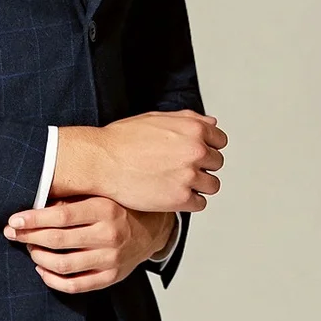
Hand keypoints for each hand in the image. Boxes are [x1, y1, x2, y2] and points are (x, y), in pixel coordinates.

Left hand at [3, 196, 176, 293]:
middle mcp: (109, 235)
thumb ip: (71, 199)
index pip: (62, 216)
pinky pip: (75, 285)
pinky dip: (52, 279)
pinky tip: (42, 269)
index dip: (34, 219)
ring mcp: (111, 259)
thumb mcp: (100, 194)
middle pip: (58, 241)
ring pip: (63, 265)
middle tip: (13, 233)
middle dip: (29, 237)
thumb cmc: (119, 207)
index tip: (14, 219)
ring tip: (30, 249)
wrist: (152, 228)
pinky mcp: (111, 277)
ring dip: (38, 258)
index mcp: (105, 209)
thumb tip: (35, 204)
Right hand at [51, 109, 226, 212]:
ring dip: (198, 185)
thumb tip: (212, 124)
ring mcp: (189, 175)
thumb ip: (188, 119)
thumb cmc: (123, 139)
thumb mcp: (157, 117)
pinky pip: (200, 203)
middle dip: (201, 166)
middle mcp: (196, 151)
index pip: (220, 141)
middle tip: (179, 168)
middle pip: (216, 163)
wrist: (101, 161)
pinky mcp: (180, 198)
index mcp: (193, 128)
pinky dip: (188, 201)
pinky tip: (171, 194)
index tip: (193, 153)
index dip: (206, 147)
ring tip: (175, 182)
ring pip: (212, 185)